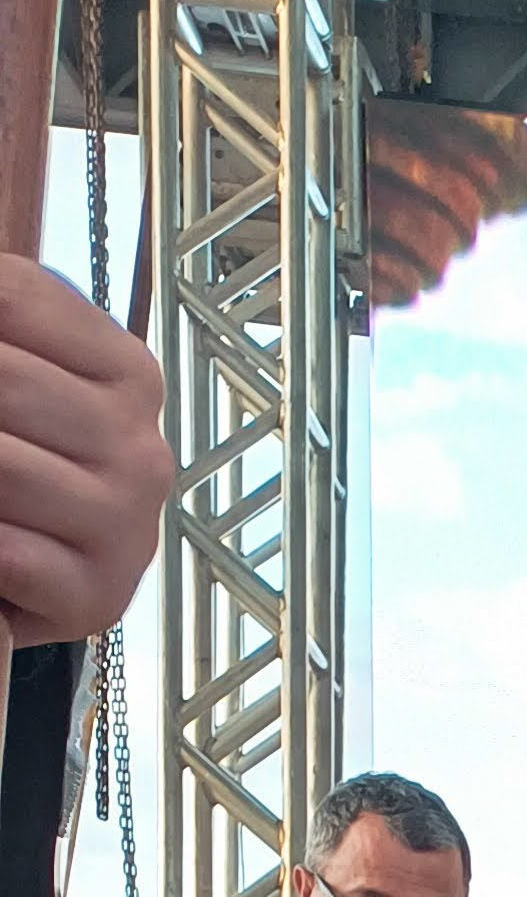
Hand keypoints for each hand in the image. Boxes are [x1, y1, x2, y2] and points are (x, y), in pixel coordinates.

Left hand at [0, 259, 170, 639]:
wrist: (44, 574)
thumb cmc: (27, 460)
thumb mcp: (28, 373)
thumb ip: (11, 318)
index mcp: (130, 374)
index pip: (15, 301)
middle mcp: (143, 449)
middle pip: (6, 383)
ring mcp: (128, 525)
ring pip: (3, 469)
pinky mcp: (99, 595)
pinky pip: (11, 554)